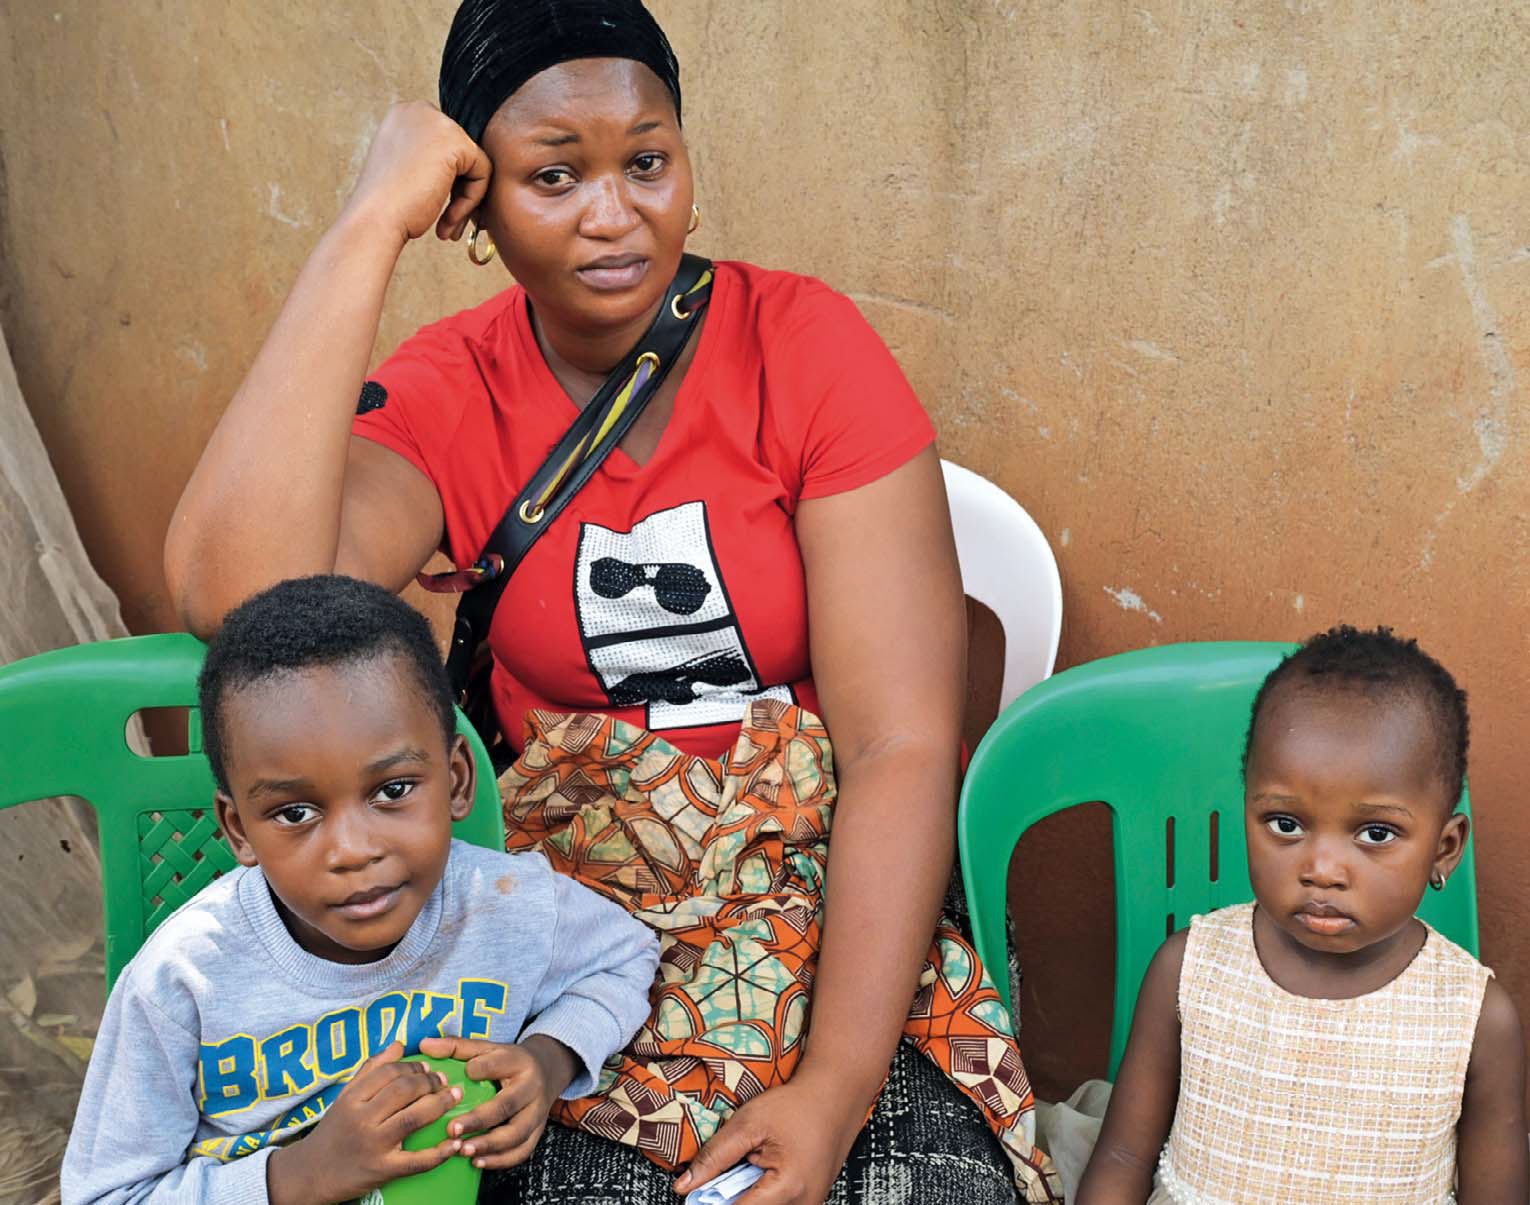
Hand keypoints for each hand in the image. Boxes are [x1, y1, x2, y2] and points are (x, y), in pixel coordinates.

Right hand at [266, 1041, 459, 1204]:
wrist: (311, 1174)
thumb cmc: (333, 1131)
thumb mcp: (345, 1097)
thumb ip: (371, 1069)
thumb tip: (399, 1044)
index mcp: (352, 1099)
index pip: (390, 1072)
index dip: (414, 1066)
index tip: (428, 1068)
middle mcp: (361, 1119)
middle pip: (404, 1091)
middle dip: (430, 1082)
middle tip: (444, 1082)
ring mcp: (373, 1145)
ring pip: (414, 1118)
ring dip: (440, 1105)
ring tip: (455, 1097)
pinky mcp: (383, 1170)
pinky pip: (416, 1161)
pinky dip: (439, 1153)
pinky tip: (454, 1145)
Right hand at [339, 101, 492, 247]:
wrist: (374, 219)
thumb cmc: (385, 206)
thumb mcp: (405, 171)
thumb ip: (428, 159)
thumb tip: (459, 167)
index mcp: (403, 116)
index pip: (444, 145)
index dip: (446, 180)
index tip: (434, 207)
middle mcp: (419, 110)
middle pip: (461, 153)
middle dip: (458, 191)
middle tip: (447, 223)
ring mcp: (437, 122)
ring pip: (474, 164)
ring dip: (464, 200)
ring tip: (446, 228)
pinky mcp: (456, 141)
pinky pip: (483, 173)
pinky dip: (471, 201)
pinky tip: (448, 220)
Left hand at [418, 1034, 578, 1170]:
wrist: (547, 1070)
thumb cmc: (508, 1061)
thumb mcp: (488, 1048)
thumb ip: (457, 1047)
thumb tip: (424, 1045)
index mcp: (519, 1061)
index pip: (502, 1063)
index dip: (484, 1068)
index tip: (465, 1073)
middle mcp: (532, 1087)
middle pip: (508, 1105)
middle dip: (479, 1120)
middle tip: (452, 1130)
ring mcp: (537, 1112)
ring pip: (517, 1134)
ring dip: (489, 1145)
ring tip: (463, 1150)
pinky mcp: (537, 1132)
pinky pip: (522, 1151)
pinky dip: (500, 1160)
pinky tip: (477, 1162)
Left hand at [672, 1070, 867, 1204]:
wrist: (836, 1096)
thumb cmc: (796, 1105)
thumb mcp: (748, 1123)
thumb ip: (714, 1157)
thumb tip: (684, 1186)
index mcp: (788, 1188)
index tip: (696, 1197)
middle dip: (731, 1200)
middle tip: (736, 1166)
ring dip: (749, 1198)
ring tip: (751, 1165)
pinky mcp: (810, 1203)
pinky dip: (763, 1196)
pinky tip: (760, 1173)